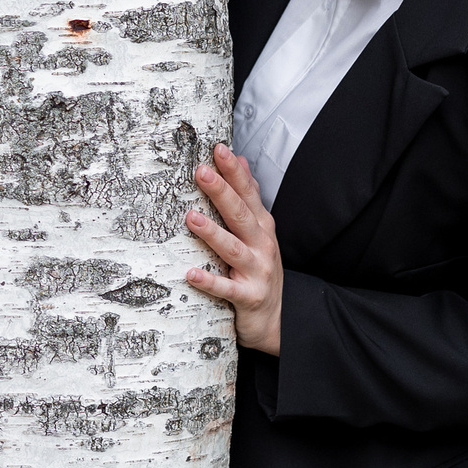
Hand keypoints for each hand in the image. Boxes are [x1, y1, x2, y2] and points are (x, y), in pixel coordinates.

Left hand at [185, 142, 281, 354]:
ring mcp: (257, 271)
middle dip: (222, 192)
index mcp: (262, 226)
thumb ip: (250, 197)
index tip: (218, 149)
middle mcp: (262, 245)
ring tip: (191, 218)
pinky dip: (210, 281)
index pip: (248, 193)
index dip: (235, 171)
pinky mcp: (248, 297)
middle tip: (202, 172)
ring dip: (213, 233)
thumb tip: (242, 160)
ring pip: (233, 249)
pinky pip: (227, 288)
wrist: (277, 317)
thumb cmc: (260, 268)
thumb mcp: (260, 230)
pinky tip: (191, 274)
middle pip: (241, 215)